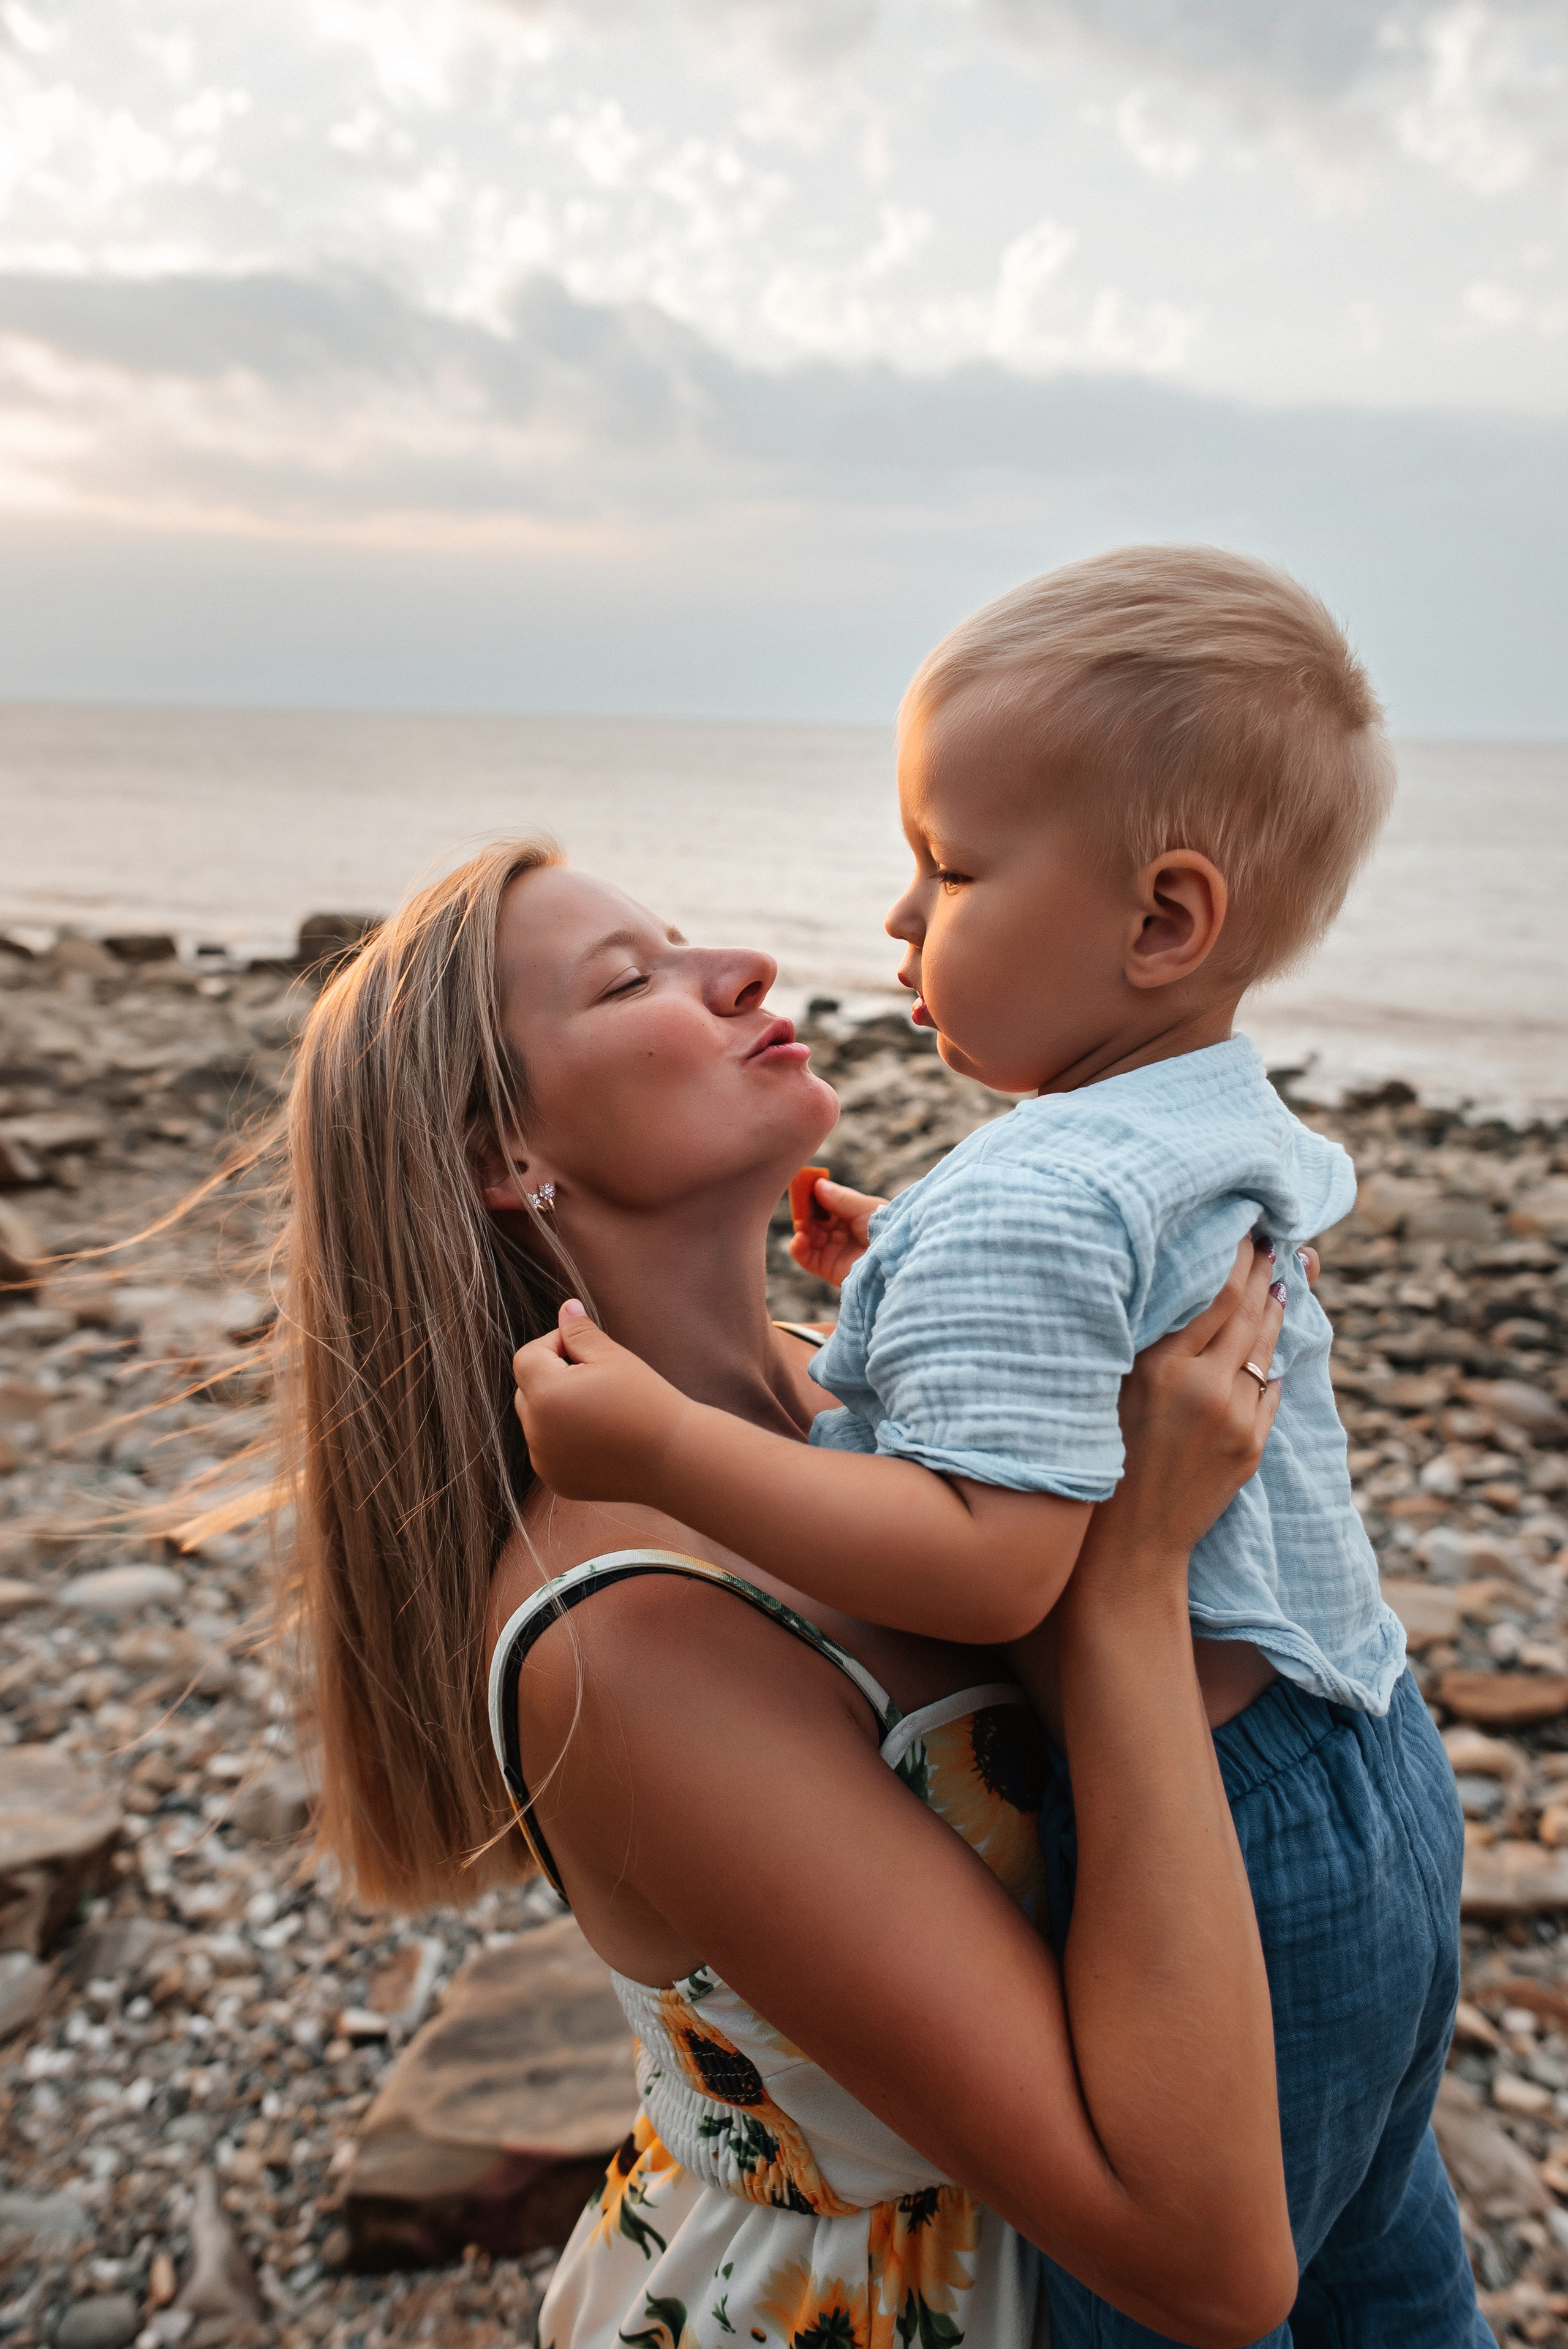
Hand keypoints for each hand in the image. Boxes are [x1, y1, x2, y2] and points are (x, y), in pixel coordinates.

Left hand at [513, 1304, 688, 1502]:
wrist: (676, 1458)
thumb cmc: (647, 1401)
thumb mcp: (612, 1357)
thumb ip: (580, 1332)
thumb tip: (565, 1309)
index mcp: (546, 1395)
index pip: (528, 1356)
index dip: (555, 1345)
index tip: (589, 1354)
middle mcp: (536, 1432)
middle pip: (527, 1389)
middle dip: (552, 1378)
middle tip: (598, 1381)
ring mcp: (544, 1461)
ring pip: (537, 1421)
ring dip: (557, 1409)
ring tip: (602, 1411)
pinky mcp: (557, 1480)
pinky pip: (548, 1450)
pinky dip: (564, 1440)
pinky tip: (602, 1439)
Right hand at [788, 1177, 887, 1287]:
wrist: (896, 1260)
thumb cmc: (887, 1229)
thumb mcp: (864, 1208)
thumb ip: (840, 1198)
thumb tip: (818, 1184)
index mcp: (852, 1215)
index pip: (827, 1203)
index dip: (814, 1194)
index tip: (802, 1184)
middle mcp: (842, 1232)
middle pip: (815, 1219)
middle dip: (805, 1211)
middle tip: (797, 1203)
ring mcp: (835, 1250)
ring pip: (808, 1236)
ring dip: (801, 1228)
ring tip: (801, 1223)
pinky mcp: (829, 1268)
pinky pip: (806, 1258)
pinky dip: (798, 1248)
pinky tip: (799, 1239)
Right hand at [1084, 1237, 1290, 1583]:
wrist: (1125, 1546)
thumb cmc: (1100, 1458)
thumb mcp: (1111, 1387)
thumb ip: (1145, 1343)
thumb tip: (1180, 1290)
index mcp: (1159, 1367)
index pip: (1213, 1293)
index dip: (1235, 1256)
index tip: (1243, 1227)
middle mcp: (1202, 1386)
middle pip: (1247, 1311)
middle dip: (1261, 1270)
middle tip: (1270, 1238)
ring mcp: (1234, 1418)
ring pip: (1265, 1347)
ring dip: (1274, 1307)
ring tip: (1278, 1276)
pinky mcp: (1251, 1447)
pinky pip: (1270, 1390)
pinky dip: (1271, 1362)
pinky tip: (1273, 1339)